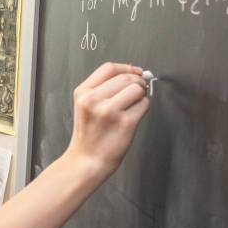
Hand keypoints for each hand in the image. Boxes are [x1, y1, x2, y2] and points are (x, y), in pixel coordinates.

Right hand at [65, 62, 149, 177]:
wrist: (87, 160)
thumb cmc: (89, 134)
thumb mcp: (85, 105)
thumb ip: (103, 88)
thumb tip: (133, 73)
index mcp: (83, 93)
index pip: (109, 68)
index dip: (126, 67)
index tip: (135, 71)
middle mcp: (94, 100)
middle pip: (126, 77)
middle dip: (137, 82)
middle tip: (137, 91)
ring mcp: (110, 111)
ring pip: (137, 89)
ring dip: (141, 95)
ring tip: (133, 105)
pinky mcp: (125, 123)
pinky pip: (144, 105)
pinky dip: (143, 108)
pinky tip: (133, 116)